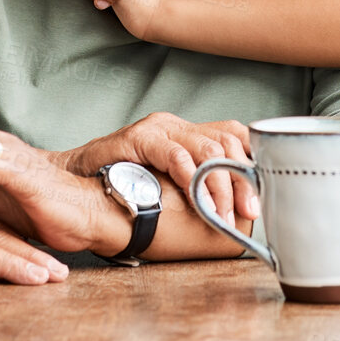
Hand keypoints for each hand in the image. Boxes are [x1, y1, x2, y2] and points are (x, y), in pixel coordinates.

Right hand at [57, 112, 255, 226]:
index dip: (254, 159)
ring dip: (221, 185)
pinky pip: (173, 153)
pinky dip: (190, 177)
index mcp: (187, 133)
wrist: (75, 180)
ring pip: (206, 147)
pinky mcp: (137, 137)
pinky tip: (197, 200)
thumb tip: (236, 215)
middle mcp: (175, 125)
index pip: (234, 134)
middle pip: (226, 141)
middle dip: (243, 179)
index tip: (264, 193)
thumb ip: (195, 188)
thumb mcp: (167, 186)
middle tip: (248, 213)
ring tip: (223, 215)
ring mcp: (157, 128)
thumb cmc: (123, 188)